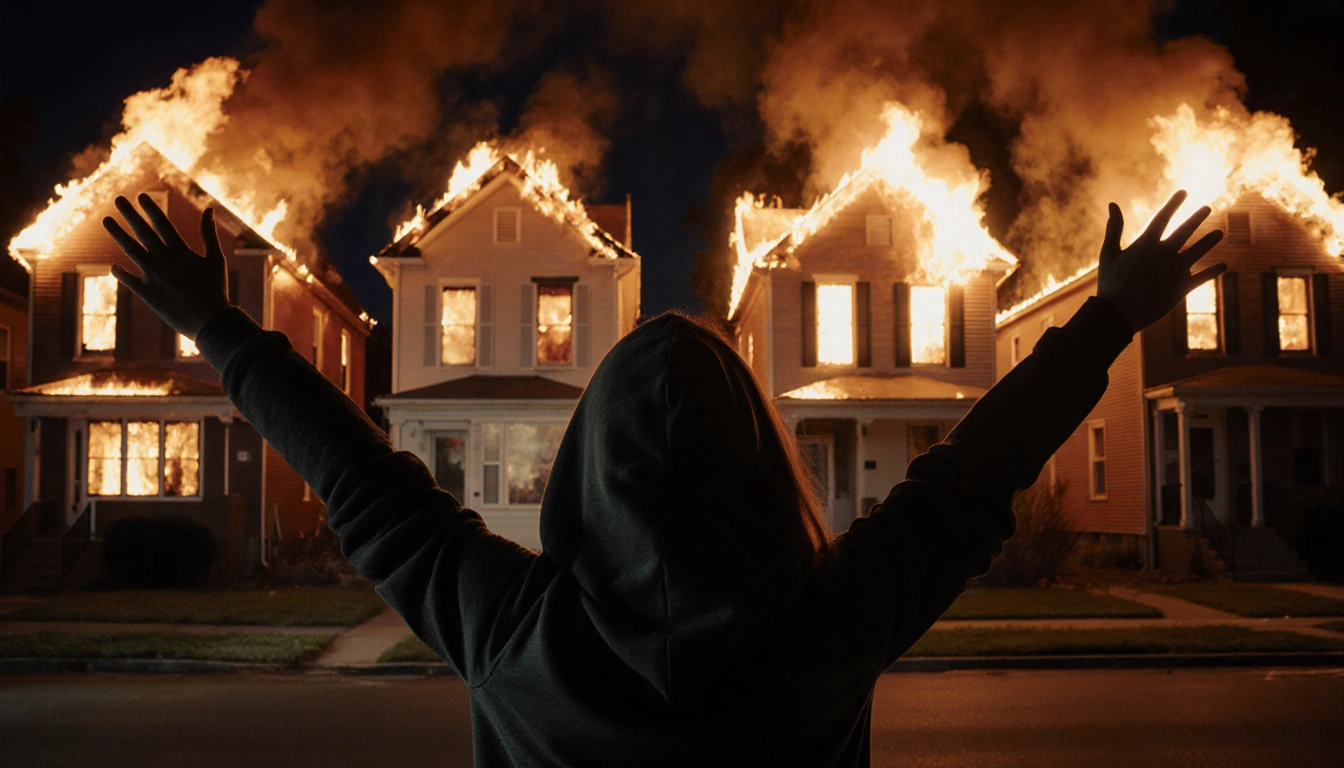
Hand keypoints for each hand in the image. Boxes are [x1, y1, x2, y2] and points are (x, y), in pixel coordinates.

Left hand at [103, 194, 232, 340]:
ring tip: (106, 220)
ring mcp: (153, 276)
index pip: (162, 224)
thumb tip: (209, 209)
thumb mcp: (215, 259)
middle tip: (118, 199)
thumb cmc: (216, 289)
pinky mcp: (148, 294)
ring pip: (131, 250)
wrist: (210, 321)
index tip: (140, 196)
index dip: (151, 209)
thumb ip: (209, 234)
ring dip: (118, 234)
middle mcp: (164, 260)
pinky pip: (129, 280)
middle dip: (130, 214)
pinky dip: (120, 273)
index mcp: (181, 251)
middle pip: (143, 232)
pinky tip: (112, 266)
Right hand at [1096, 190, 1225, 332]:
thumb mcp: (1108, 253)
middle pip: (1186, 230)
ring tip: (1219, 233)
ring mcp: (1175, 270)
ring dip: (1210, 241)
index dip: (1174, 203)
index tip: (1184, 192)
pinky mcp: (1181, 288)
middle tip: (1207, 208)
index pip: (1164, 217)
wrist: (1118, 314)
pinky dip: (1213, 271)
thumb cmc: (1110, 283)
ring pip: (1198, 251)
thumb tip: (1112, 204)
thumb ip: (1114, 228)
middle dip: (1197, 217)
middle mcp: (1165, 253)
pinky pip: (1202, 277)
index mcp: (1146, 244)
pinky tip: (1223, 265)